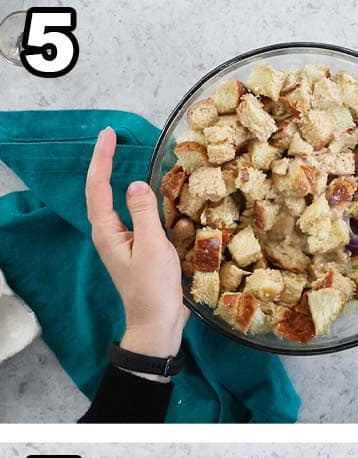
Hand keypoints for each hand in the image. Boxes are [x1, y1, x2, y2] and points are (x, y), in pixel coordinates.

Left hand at [86, 126, 187, 380]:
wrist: (157, 323)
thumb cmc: (153, 288)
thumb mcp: (152, 247)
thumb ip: (143, 213)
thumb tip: (136, 184)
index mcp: (107, 231)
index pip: (98, 187)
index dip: (102, 158)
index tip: (108, 134)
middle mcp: (111, 233)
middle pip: (104, 192)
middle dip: (108, 164)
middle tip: (115, 138)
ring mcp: (124, 242)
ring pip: (122, 204)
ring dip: (125, 182)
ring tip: (133, 161)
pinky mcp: (140, 250)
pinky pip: (139, 219)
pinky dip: (145, 203)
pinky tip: (158, 197)